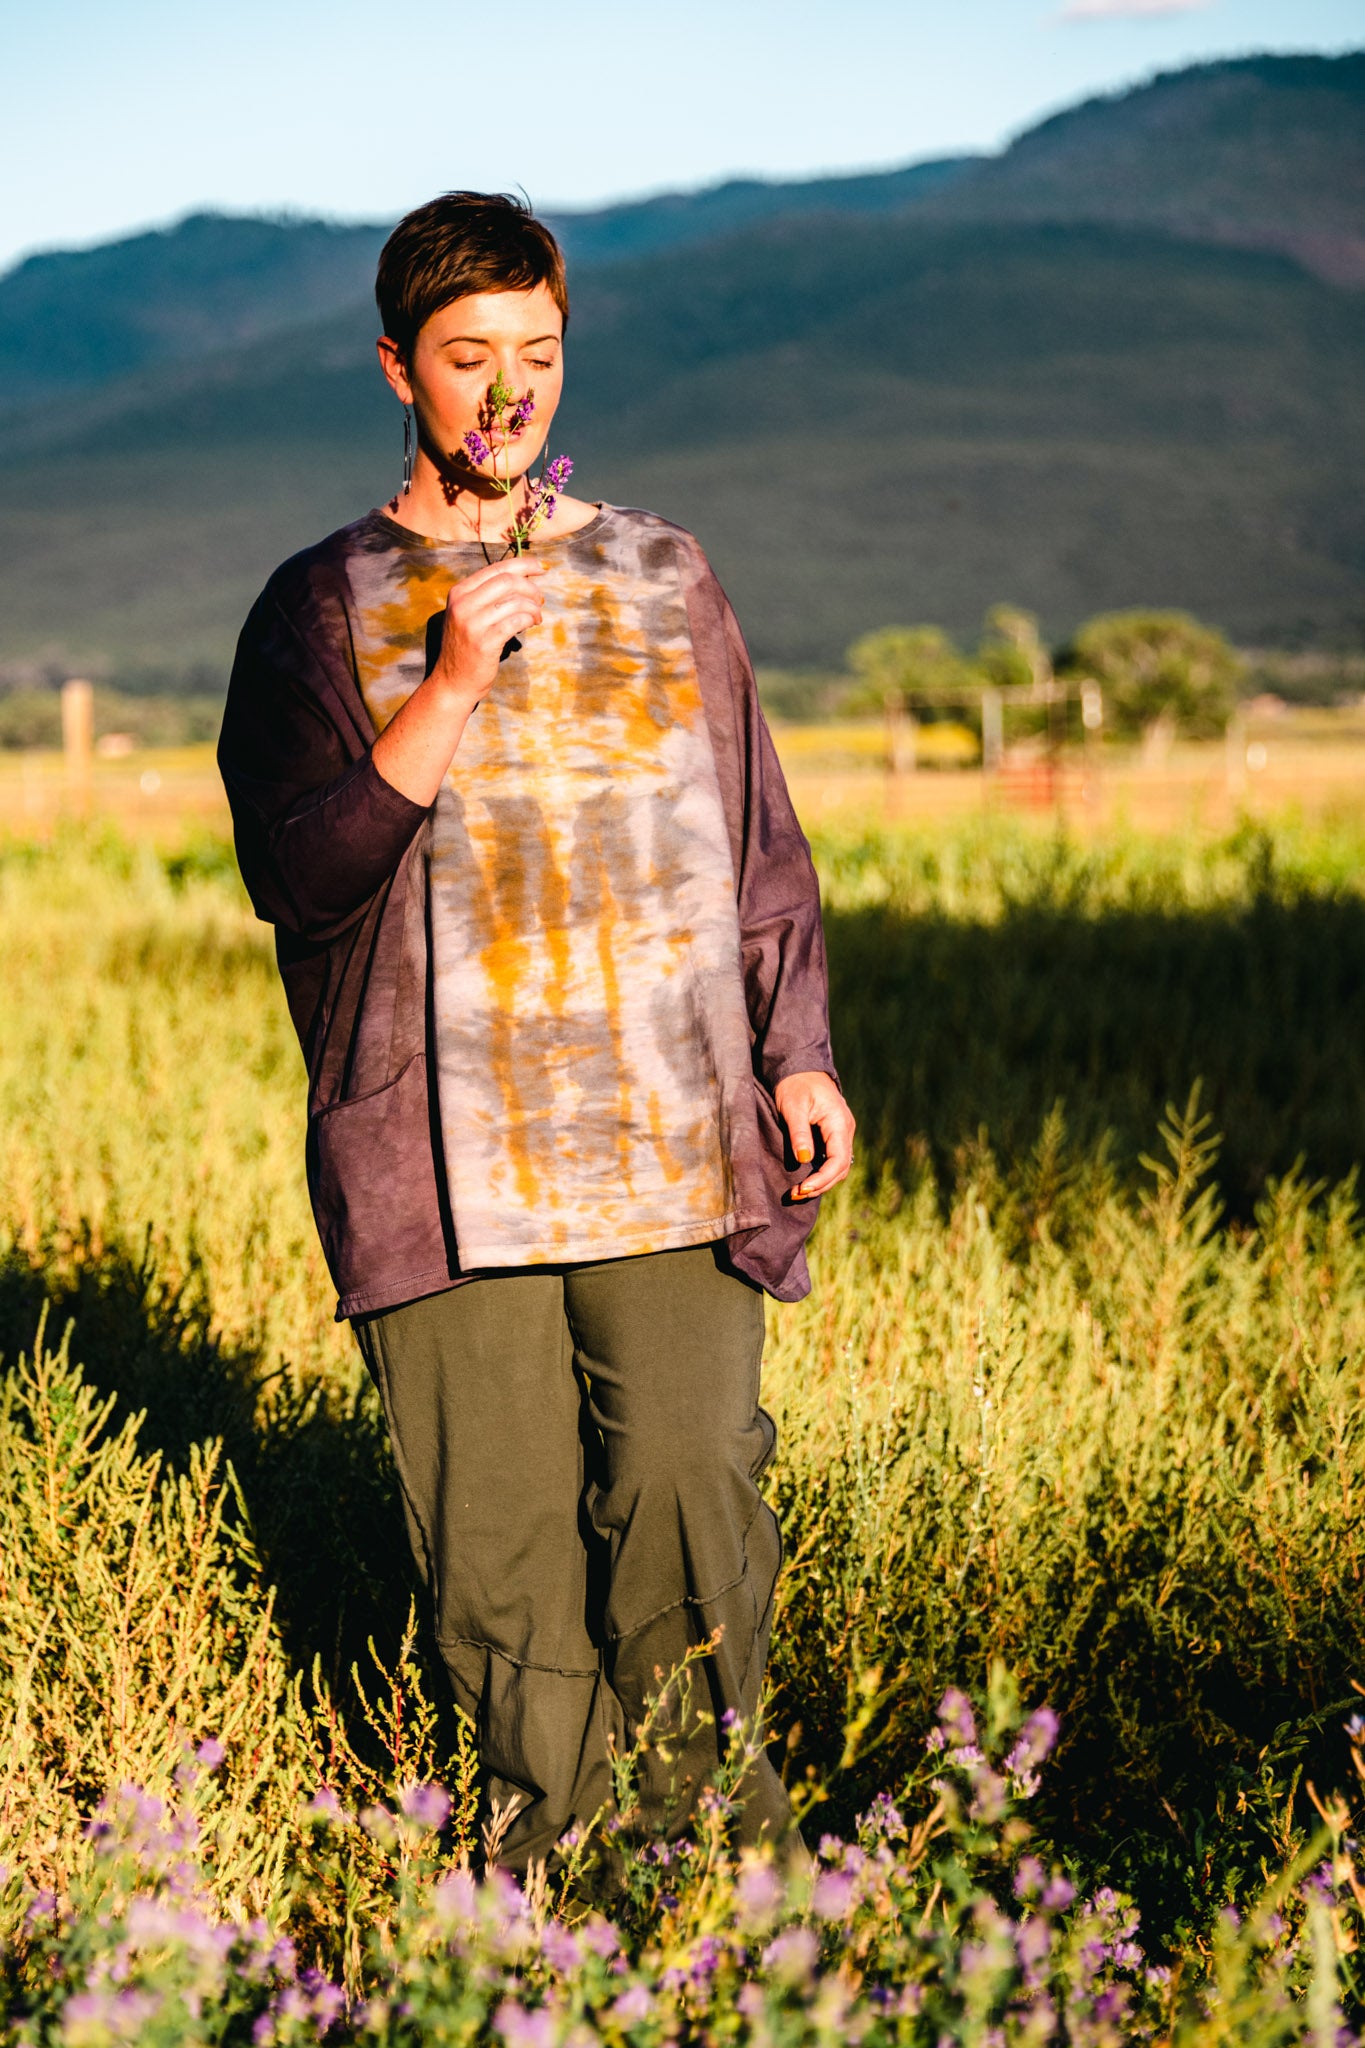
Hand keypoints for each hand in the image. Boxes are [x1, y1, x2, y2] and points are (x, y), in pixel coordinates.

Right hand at [430, 555, 545, 705]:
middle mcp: (463, 604)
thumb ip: (489, 596)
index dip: (523, 565)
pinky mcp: (485, 642)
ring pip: (515, 601)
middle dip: (531, 587)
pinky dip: (528, 620)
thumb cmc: (467, 647)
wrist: (453, 682)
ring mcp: (472, 623)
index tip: (541, 568)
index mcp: (459, 592)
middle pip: (508, 581)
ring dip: (533, 607)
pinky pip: (516, 621)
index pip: (496, 568)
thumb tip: (525, 578)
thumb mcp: (469, 614)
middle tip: (540, 599)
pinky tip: (530, 625)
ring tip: (536, 617)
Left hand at [773, 1070, 855, 1200]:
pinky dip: (821, 1173)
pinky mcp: (834, 1135)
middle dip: (821, 1184)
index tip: (803, 1188)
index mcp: (839, 1122)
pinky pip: (833, 1159)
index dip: (822, 1178)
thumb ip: (799, 1133)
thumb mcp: (793, 1107)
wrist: (800, 1068)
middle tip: (796, 1194)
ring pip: (839, 1166)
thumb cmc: (795, 1085)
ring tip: (798, 1192)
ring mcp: (842, 1133)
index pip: (838, 1159)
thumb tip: (804, 1159)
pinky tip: (806, 1180)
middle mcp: (845, 1129)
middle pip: (841, 1167)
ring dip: (821, 1181)